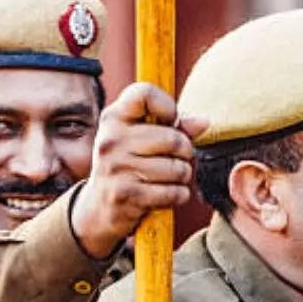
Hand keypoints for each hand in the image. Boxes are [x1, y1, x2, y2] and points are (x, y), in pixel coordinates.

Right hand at [70, 82, 207, 258]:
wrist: (99, 208)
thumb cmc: (126, 166)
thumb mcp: (139, 139)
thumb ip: (172, 127)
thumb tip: (203, 123)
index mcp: (113, 118)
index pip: (144, 94)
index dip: (167, 106)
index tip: (170, 121)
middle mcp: (111, 140)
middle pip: (173, 138)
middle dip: (185, 151)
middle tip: (179, 158)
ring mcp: (116, 168)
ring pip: (177, 168)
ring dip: (183, 176)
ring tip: (171, 178)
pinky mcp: (126, 195)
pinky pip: (173, 192)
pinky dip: (179, 195)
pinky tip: (168, 193)